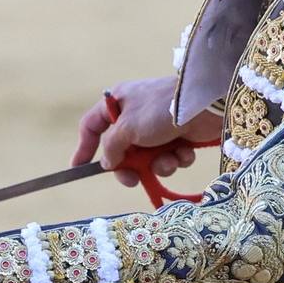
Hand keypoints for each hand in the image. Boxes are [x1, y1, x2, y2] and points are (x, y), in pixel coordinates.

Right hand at [73, 77, 219, 189]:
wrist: (204, 106)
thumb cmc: (160, 110)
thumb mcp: (128, 127)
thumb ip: (112, 146)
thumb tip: (107, 162)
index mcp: (119, 102)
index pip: (92, 125)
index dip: (84, 146)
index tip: (78, 168)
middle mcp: (136, 115)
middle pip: (122, 150)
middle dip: (130, 167)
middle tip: (133, 180)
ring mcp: (158, 127)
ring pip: (148, 158)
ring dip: (159, 164)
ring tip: (169, 159)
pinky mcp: (179, 137)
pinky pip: (170, 157)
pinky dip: (177, 158)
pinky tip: (185, 152)